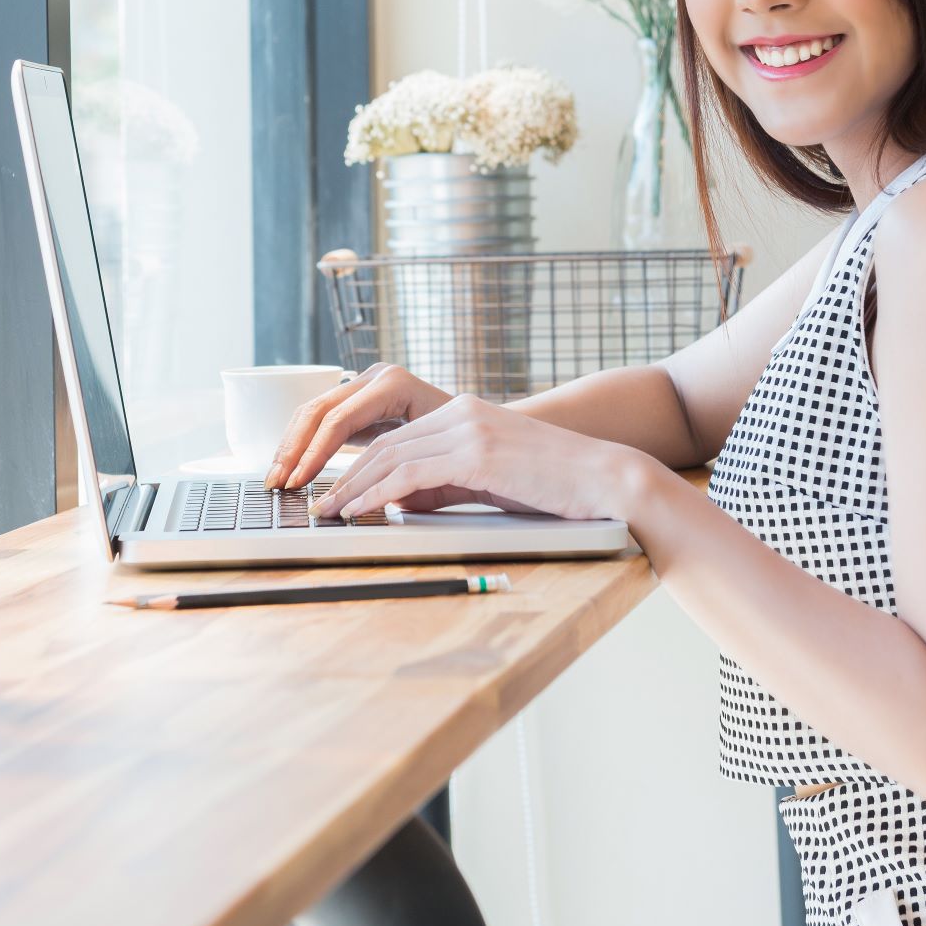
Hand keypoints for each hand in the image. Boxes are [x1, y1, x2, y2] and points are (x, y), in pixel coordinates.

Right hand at [267, 363, 457, 489]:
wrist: (493, 428)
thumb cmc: (476, 444)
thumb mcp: (447, 459)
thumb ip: (414, 479)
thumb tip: (380, 503)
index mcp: (395, 384)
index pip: (340, 420)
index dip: (314, 454)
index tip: (299, 483)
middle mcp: (377, 376)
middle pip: (319, 411)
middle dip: (293, 450)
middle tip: (275, 484)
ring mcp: (367, 384)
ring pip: (314, 412)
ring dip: (291, 447)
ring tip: (275, 480)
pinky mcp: (361, 401)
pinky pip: (323, 418)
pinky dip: (304, 444)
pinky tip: (293, 469)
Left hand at [310, 394, 647, 523]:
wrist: (605, 479)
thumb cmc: (554, 486)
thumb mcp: (489, 480)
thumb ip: (445, 485)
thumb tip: (400, 501)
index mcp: (464, 412)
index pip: (397, 438)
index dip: (360, 467)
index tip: (336, 492)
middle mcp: (462, 412)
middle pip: (385, 443)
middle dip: (345, 476)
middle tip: (320, 504)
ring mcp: (469, 429)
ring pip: (391, 457)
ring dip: (353, 488)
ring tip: (330, 513)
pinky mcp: (477, 453)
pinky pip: (411, 474)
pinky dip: (378, 494)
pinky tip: (361, 511)